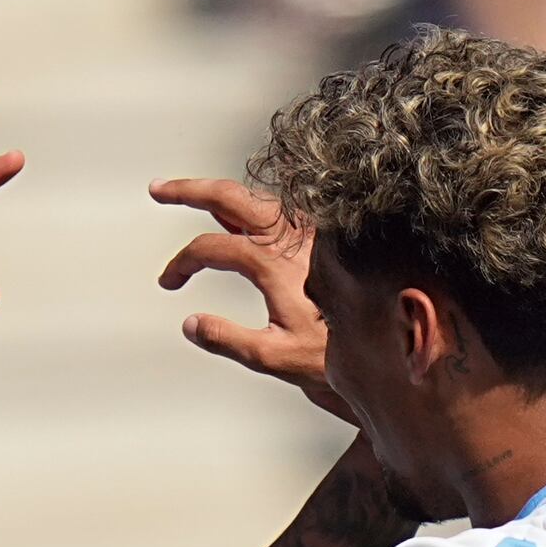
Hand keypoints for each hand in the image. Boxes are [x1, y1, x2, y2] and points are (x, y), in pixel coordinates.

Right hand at [155, 176, 344, 419]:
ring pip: (255, 196)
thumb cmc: (334, 354)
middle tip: (158, 190)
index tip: (169, 283)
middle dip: (189, 190)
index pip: (210, 248)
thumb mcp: (274, 356)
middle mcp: (290, 237)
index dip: (183, 263)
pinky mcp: (322, 236)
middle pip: (229, 195)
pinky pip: (279, 208)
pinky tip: (236, 213)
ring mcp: (308, 231)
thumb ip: (228, 340)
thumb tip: (190, 324)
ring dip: (220, 193)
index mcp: (273, 262)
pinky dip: (251, 205)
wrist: (387, 347)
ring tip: (190, 195)